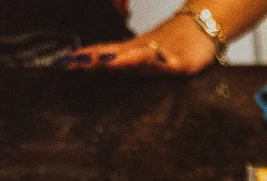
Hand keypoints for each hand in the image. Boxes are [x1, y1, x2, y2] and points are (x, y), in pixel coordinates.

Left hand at [62, 14, 216, 74]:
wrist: (203, 25)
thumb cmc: (176, 42)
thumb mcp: (150, 53)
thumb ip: (129, 62)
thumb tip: (104, 69)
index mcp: (133, 51)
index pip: (104, 52)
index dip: (84, 57)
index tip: (63, 62)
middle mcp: (143, 50)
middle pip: (114, 53)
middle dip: (93, 58)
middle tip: (71, 62)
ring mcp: (161, 53)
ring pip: (136, 55)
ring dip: (118, 58)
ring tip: (102, 61)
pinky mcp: (179, 61)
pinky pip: (165, 61)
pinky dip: (155, 61)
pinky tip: (148, 62)